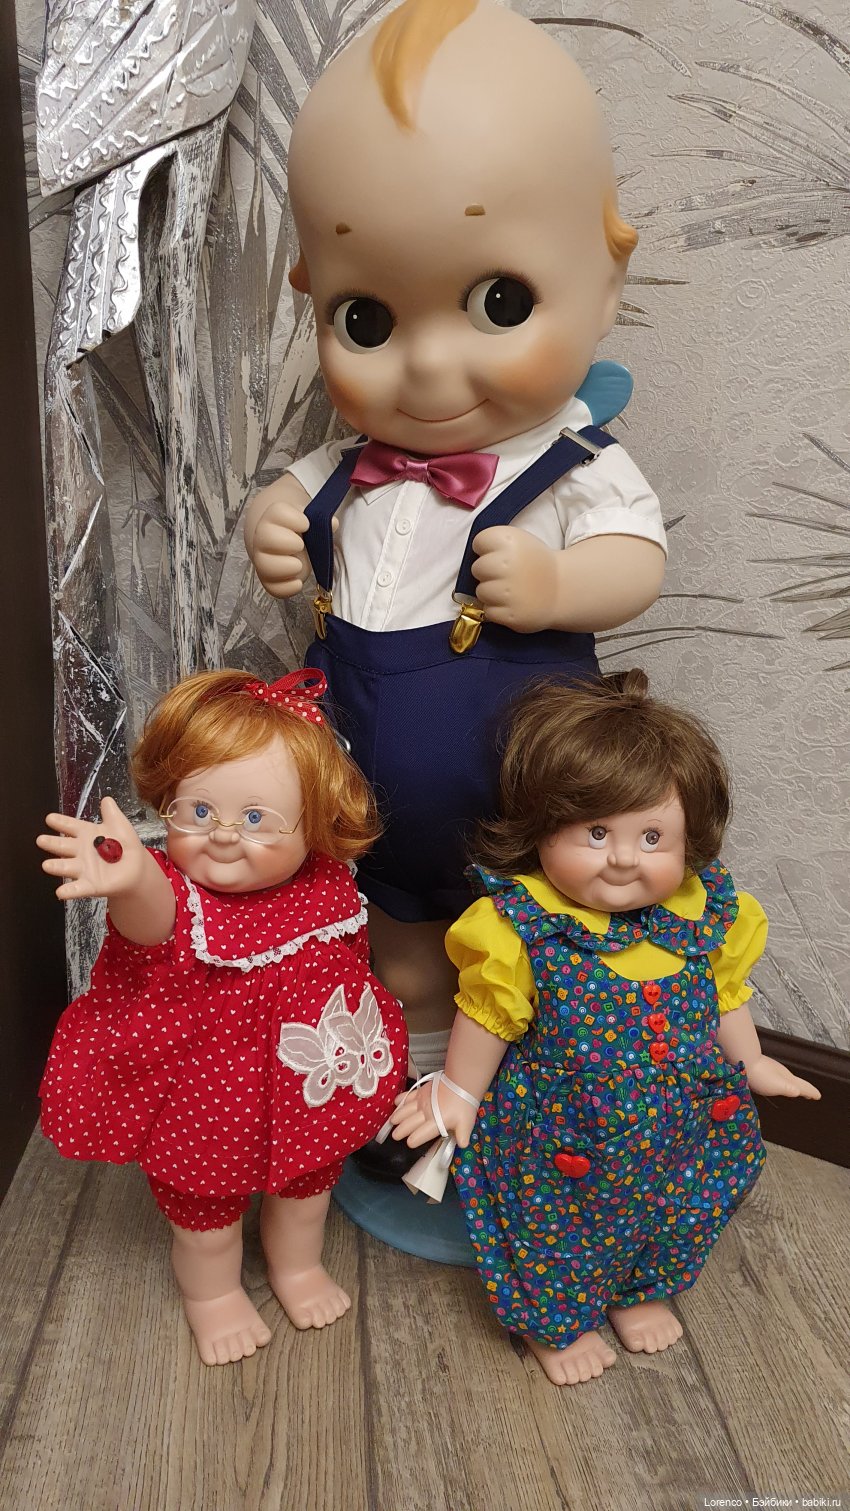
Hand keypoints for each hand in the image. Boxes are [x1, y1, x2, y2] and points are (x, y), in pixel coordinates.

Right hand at [37, 797, 147, 901]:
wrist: (136, 867)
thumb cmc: (124, 844)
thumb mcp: (119, 825)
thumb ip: (111, 813)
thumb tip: (106, 799)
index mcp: (86, 834)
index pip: (71, 826)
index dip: (61, 822)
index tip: (50, 818)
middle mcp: (80, 851)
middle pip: (64, 846)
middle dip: (52, 843)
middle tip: (41, 840)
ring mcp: (84, 869)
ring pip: (67, 867)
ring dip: (57, 866)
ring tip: (46, 865)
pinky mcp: (91, 885)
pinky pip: (78, 888)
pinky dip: (69, 891)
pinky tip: (60, 893)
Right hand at [247, 475, 316, 598]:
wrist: (283, 540)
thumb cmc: (297, 529)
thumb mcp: (309, 519)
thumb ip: (321, 520)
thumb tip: (333, 523)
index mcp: (274, 517)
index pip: (278, 513)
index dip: (294, 519)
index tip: (306, 524)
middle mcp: (263, 537)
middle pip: (266, 538)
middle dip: (287, 542)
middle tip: (301, 545)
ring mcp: (263, 559)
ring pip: (265, 565)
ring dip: (286, 567)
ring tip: (299, 565)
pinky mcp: (268, 579)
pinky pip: (272, 587)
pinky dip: (287, 588)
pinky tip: (298, 582)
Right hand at [389, 1079, 478, 1149]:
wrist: (461, 1082)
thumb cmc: (464, 1105)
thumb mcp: (466, 1124)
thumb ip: (462, 1136)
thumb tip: (462, 1145)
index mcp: (434, 1124)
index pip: (419, 1135)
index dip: (413, 1140)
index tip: (409, 1143)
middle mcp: (424, 1113)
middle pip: (409, 1124)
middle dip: (400, 1131)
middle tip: (395, 1135)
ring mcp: (421, 1101)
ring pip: (405, 1110)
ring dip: (397, 1117)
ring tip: (392, 1121)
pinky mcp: (421, 1091)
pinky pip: (407, 1096)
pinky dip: (400, 1100)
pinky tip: (396, 1102)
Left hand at [471, 525, 559, 631]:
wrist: (563, 589)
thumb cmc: (535, 564)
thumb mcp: (519, 541)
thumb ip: (495, 543)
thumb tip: (473, 557)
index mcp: (509, 541)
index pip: (479, 542)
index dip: (486, 549)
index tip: (499, 554)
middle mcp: (507, 564)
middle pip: (477, 568)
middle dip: (488, 572)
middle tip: (505, 575)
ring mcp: (508, 591)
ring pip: (481, 592)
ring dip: (491, 593)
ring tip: (510, 590)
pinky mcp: (510, 614)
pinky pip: (489, 612)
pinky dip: (498, 610)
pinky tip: (512, 603)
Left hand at [746, 1055, 820, 1099]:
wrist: (744, 1060)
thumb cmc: (760, 1075)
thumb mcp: (778, 1085)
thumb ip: (789, 1089)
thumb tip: (799, 1092)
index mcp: (787, 1078)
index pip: (803, 1087)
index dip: (811, 1092)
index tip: (818, 1096)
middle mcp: (782, 1073)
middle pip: (796, 1081)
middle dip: (803, 1089)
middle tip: (809, 1094)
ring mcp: (772, 1069)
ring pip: (787, 1078)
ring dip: (793, 1085)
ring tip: (795, 1090)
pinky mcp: (762, 1068)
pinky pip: (777, 1077)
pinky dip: (782, 1082)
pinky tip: (775, 1083)